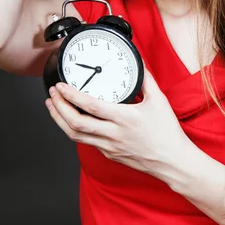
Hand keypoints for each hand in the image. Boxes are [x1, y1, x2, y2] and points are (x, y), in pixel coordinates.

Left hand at [45, 64, 189, 176]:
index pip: (91, 106)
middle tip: (52, 94)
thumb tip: (138, 63)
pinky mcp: (109, 154)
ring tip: (53, 106)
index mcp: (125, 119)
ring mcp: (109, 147)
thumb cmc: (167, 133)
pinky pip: (86, 141)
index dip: (72, 96)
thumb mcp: (159, 101)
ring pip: (76, 136)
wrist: (172, 161)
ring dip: (60, 120)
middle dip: (59, 107)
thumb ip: (146, 79)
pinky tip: (71, 120)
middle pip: (76, 123)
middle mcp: (114, 134)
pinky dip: (74, 129)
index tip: (61, 86)